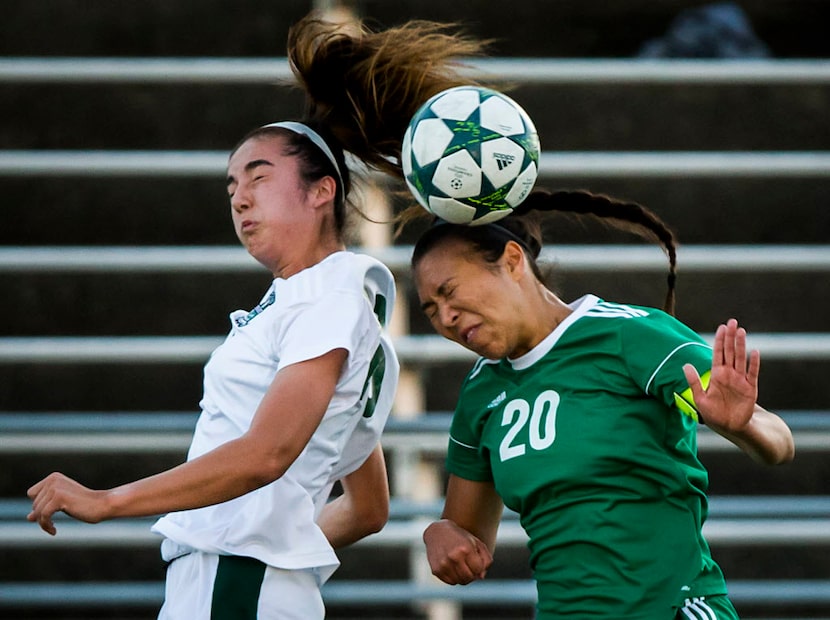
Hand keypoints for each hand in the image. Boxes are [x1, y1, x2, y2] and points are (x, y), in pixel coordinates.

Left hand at [27, 473, 108, 534]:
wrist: (102, 505)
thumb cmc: (84, 505)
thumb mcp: (61, 505)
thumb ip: (45, 508)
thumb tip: (28, 517)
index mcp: (53, 477)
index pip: (32, 493)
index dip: (39, 505)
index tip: (48, 515)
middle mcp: (53, 480)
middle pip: (34, 503)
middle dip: (41, 516)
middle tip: (52, 524)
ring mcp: (55, 488)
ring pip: (37, 511)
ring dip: (43, 523)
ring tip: (52, 529)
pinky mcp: (59, 497)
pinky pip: (43, 515)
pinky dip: (46, 526)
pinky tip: (54, 531)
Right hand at [423, 519, 492, 584]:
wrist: (437, 532)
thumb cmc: (461, 538)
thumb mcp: (477, 543)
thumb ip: (486, 560)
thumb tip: (481, 577)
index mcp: (466, 548)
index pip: (478, 569)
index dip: (479, 566)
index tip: (475, 560)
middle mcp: (454, 557)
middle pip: (470, 577)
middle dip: (472, 573)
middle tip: (469, 565)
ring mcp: (444, 564)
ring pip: (460, 581)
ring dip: (463, 577)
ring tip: (461, 566)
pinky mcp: (436, 570)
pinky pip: (451, 582)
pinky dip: (454, 577)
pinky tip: (453, 567)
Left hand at [683, 318, 758, 432]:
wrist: (731, 427)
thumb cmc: (714, 414)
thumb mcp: (700, 399)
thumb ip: (694, 382)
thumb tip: (685, 365)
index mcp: (717, 375)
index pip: (718, 353)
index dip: (719, 340)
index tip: (721, 327)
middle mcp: (729, 374)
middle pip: (730, 351)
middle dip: (730, 337)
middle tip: (732, 321)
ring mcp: (741, 380)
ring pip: (740, 358)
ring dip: (740, 345)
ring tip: (741, 331)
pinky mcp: (750, 388)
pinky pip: (752, 373)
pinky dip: (753, 363)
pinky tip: (755, 352)